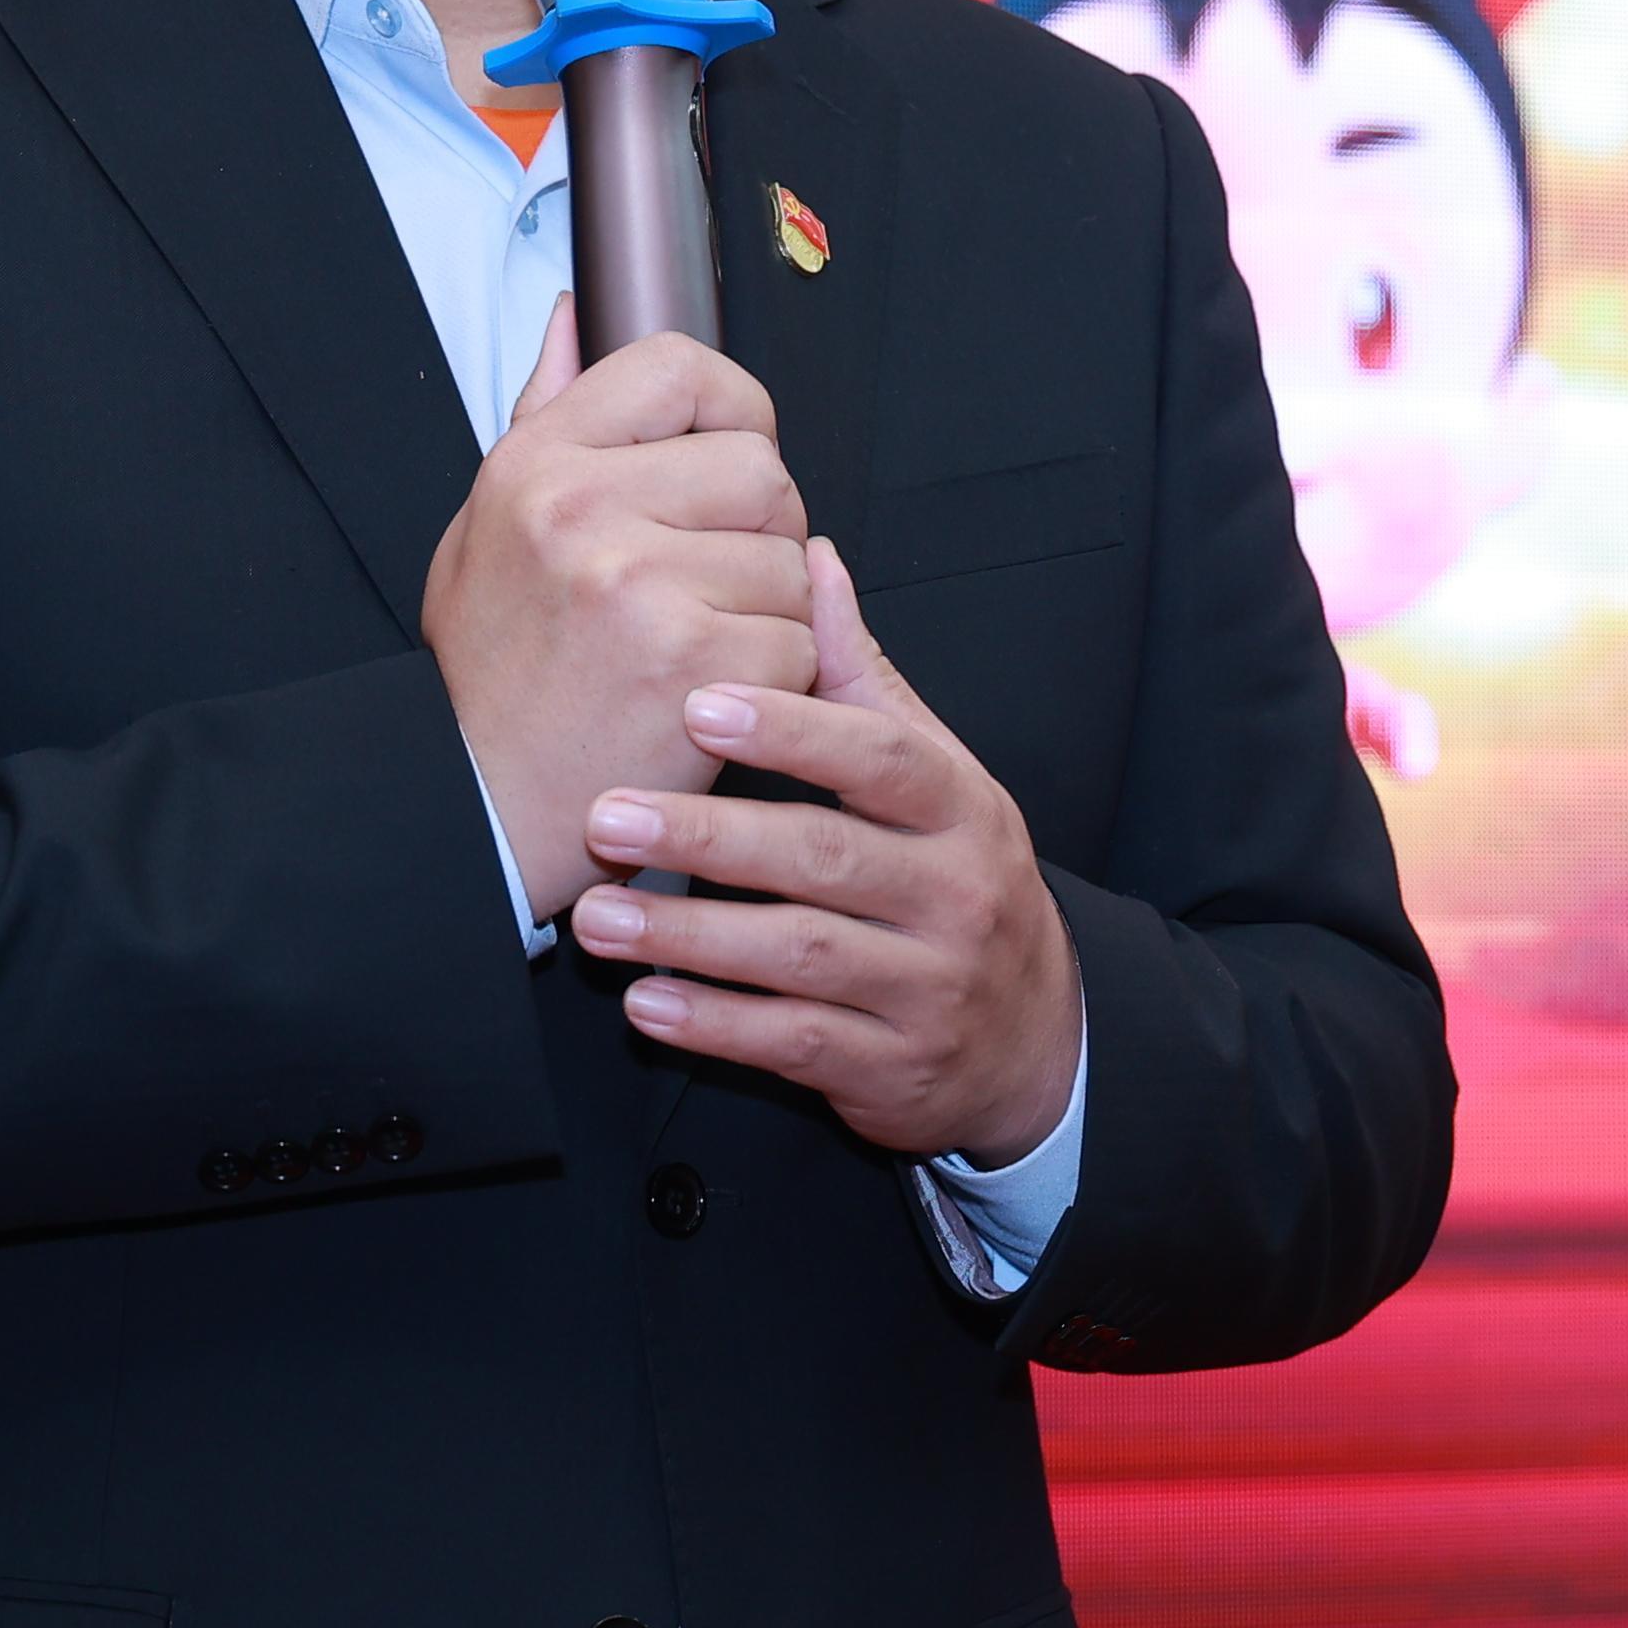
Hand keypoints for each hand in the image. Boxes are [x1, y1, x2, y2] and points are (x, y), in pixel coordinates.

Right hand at [427, 298, 822, 915]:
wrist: (477, 807)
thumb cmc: (493, 673)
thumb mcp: (487, 525)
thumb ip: (545, 416)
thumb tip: (572, 317)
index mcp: (537, 462)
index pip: (683, 369)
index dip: (733, 412)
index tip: (729, 460)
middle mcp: (583, 508)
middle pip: (761, 469)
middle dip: (763, 530)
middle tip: (714, 582)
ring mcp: (640, 584)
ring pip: (792, 561)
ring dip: (771, 611)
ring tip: (699, 646)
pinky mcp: (694, 661)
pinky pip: (798, 640)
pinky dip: (776, 678)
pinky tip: (711, 697)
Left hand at [567, 540, 1083, 1166]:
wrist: (1031, 1038)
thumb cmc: (956, 878)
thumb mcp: (936, 775)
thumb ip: (862, 677)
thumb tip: (813, 559)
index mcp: (962, 808)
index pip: (880, 759)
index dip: (792, 731)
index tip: (698, 704)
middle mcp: (955, 896)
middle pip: (826, 859)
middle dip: (708, 839)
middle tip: (608, 815)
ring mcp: (926, 987)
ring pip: (800, 957)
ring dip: (689, 938)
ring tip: (596, 917)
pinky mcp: (891, 1068)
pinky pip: (795, 1045)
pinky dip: (717, 1026)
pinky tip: (645, 1002)